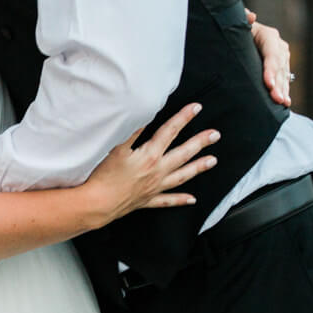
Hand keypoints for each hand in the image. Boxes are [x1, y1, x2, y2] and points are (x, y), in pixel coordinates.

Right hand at [86, 103, 220, 227]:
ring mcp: (154, 187)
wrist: (97, 204)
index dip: (184, 118)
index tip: (196, 108)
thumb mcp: (116, 147)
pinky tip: (191, 199)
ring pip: (181, 176)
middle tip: (215, 135)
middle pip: (183, 154)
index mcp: (150, 156)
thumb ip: (133, 131)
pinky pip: (168, 201)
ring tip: (212, 161)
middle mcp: (157, 172)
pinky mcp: (146, 200)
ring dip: (198, 168)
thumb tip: (146, 115)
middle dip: (200, 142)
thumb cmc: (103, 177)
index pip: (170, 132)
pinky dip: (180, 200)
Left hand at [246, 8, 291, 106]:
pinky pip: (284, 80)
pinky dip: (284, 91)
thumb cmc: (236, 30)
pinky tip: (285, 103)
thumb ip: (242, 20)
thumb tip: (250, 15)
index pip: (272, 54)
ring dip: (283, 90)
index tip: (268, 83)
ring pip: (283, 75)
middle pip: (279, 67)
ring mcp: (282, 57)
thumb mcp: (237, 25)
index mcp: (269, 36)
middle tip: (276, 99)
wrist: (240, 33)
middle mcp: (279, 46)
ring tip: (282, 103)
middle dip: (278, 84)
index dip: (270, 69)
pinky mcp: (281, 67)